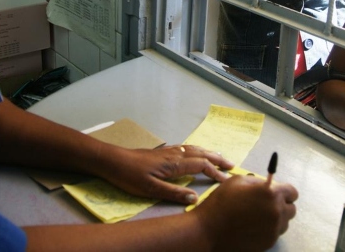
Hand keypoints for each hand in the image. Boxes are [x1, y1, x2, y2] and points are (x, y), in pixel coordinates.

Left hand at [98, 144, 234, 204]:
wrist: (112, 160)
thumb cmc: (129, 176)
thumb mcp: (150, 189)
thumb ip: (173, 193)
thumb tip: (195, 198)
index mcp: (174, 163)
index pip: (201, 165)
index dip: (215, 172)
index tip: (226, 181)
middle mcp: (174, 154)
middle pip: (201, 154)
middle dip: (218, 159)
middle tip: (232, 165)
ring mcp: (168, 151)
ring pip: (194, 149)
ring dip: (209, 153)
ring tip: (220, 157)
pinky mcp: (162, 152)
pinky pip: (186, 148)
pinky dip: (197, 149)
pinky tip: (195, 152)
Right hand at [193, 175, 298, 250]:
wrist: (209, 229)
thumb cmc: (222, 201)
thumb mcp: (239, 181)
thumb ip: (259, 182)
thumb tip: (269, 185)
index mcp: (272, 194)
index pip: (293, 192)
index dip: (285, 191)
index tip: (277, 193)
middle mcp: (277, 212)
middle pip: (291, 209)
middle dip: (281, 205)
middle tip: (265, 205)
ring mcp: (274, 230)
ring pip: (284, 223)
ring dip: (276, 218)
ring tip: (258, 217)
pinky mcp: (268, 243)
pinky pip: (275, 234)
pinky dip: (268, 230)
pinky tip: (253, 227)